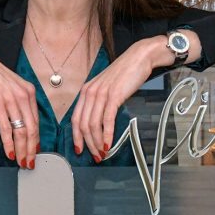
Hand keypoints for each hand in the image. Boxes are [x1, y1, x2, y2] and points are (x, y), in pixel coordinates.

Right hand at [0, 45, 39, 168]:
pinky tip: (10, 153)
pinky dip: (9, 144)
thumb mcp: (11, 87)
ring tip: (21, 162)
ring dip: (22, 150)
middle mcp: (23, 97)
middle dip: (32, 150)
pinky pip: (6, 129)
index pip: (37, 122)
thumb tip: (21, 123)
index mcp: (29, 93)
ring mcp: (11, 101)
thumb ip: (19, 103)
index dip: (37, 140)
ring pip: (21, 132)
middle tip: (30, 163)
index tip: (35, 151)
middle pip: (32, 130)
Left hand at [71, 38, 160, 161]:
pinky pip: (107, 120)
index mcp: (86, 91)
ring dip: (97, 142)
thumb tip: (99, 124)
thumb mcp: (106, 88)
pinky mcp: (114, 96)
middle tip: (95, 156)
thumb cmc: (125, 74)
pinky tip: (108, 144)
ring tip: (103, 153)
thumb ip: (100, 103)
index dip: (76, 137)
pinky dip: (107, 135)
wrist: (139, 58)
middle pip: (83, 125)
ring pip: (93, 125)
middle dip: (88, 144)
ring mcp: (101, 94)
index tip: (80, 149)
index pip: (75, 119)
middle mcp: (90, 92)